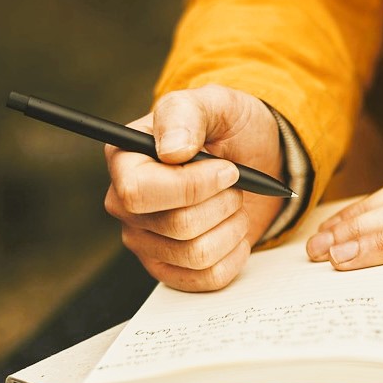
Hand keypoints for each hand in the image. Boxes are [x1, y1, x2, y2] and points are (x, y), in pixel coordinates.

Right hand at [104, 84, 285, 290]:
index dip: (191, 187)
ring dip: (232, 227)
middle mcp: (126, 204)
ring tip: (234, 205)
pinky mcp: (171, 268)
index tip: (227, 169)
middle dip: (222, 204)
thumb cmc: (229, 129)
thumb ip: (187, 114)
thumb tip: (171, 150)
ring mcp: (145, 240)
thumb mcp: (215, 104)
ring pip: (197, 255)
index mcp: (125, 160)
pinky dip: (235, 255)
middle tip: (235, 184)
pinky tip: (234, 231)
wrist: (257, 160)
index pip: (138, 193)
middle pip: (177, 226)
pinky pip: (208, 278)